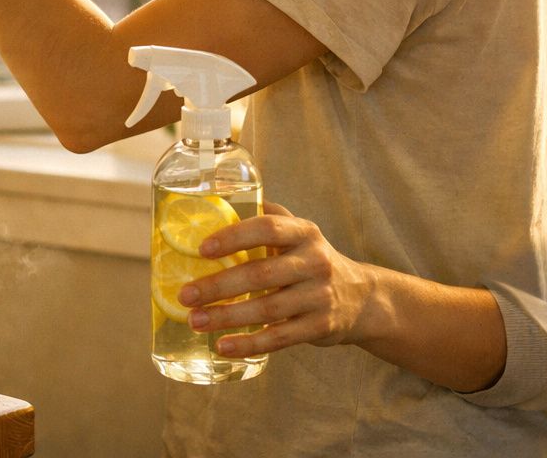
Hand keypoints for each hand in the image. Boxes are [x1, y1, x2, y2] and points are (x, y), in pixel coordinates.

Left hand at [178, 201, 379, 358]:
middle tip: (185, 295)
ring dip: (227, 317)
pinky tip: (222, 346)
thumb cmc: (311, 259)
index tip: (202, 249)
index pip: (267, 228)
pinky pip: (279, 338)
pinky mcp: (320, 327)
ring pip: (267, 309)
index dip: (234, 236)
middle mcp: (314, 262)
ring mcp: (319, 296)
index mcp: (304, 232)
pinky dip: (249, 344)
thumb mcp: (299, 231)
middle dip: (219, 286)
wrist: (361, 297)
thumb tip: (217, 199)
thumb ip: (267, 216)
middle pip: (261, 274)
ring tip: (195, 321)